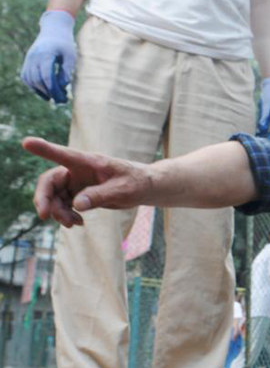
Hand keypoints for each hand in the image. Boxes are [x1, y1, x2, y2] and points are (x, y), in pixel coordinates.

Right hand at [20, 10, 75, 102]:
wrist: (53, 30)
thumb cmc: (65, 44)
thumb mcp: (70, 56)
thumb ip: (66, 70)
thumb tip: (62, 86)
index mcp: (45, 54)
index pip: (46, 75)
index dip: (54, 89)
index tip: (62, 98)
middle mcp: (34, 56)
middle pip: (38, 80)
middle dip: (49, 92)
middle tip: (61, 101)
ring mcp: (28, 59)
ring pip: (30, 80)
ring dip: (40, 91)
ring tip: (54, 98)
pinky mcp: (27, 61)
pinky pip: (26, 77)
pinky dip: (33, 86)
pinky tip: (45, 93)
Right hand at [22, 137, 150, 226]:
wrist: (145, 187)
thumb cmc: (137, 182)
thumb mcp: (123, 190)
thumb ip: (100, 195)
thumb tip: (76, 204)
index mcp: (88, 162)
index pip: (63, 154)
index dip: (44, 149)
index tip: (26, 142)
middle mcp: (78, 171)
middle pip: (50, 181)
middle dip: (44, 198)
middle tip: (44, 215)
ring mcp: (77, 183)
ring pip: (55, 196)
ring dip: (58, 211)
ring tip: (73, 224)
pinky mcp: (80, 194)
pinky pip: (64, 205)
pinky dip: (65, 215)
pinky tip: (77, 223)